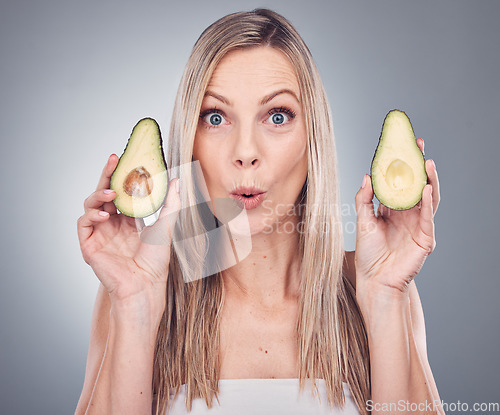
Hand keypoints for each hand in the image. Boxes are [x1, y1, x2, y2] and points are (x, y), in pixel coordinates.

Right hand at [77, 154, 180, 304]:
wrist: (146, 285)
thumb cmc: (156, 260)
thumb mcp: (165, 226)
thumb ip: (170, 203)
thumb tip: (177, 180)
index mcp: (129, 220)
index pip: (121, 192)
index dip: (122, 176)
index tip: (126, 158)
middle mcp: (113, 224)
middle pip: (105, 193)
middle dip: (107, 176)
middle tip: (114, 160)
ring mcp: (100, 233)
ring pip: (91, 205)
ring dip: (99, 194)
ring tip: (112, 193)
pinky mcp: (89, 244)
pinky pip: (83, 223)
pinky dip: (91, 215)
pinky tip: (105, 215)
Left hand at [354, 138, 439, 297]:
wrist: (374, 279)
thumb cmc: (368, 254)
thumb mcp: (362, 221)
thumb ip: (363, 199)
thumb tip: (366, 175)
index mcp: (392, 210)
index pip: (399, 183)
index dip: (400, 166)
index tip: (399, 146)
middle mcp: (407, 215)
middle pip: (416, 186)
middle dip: (417, 166)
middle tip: (417, 146)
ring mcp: (419, 226)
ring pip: (427, 198)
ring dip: (428, 180)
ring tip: (426, 163)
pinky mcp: (426, 239)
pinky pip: (429, 217)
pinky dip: (429, 202)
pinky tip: (427, 189)